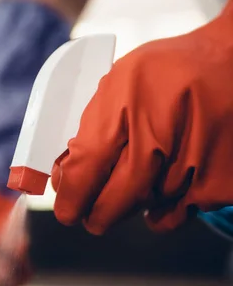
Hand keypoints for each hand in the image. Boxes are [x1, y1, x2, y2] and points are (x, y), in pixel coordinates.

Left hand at [52, 0, 232, 234]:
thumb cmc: (172, 69)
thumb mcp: (122, 79)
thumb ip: (95, 123)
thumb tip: (69, 171)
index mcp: (126, 107)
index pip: (85, 170)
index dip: (71, 197)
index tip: (67, 209)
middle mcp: (158, 141)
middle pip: (113, 203)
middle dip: (96, 215)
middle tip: (90, 216)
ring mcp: (191, 166)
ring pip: (144, 210)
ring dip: (133, 205)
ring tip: (140, 179)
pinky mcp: (219, 184)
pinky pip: (177, 215)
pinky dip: (164, 209)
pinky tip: (164, 188)